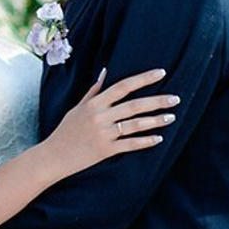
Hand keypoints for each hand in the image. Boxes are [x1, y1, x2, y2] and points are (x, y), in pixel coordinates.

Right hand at [44, 68, 178, 175]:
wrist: (53, 156)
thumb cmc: (65, 131)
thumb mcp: (76, 108)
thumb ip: (93, 91)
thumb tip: (105, 72)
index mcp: (94, 104)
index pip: (122, 86)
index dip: (143, 79)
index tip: (161, 73)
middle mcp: (100, 117)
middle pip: (134, 105)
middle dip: (157, 101)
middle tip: (176, 98)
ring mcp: (103, 134)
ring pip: (135, 125)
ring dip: (156, 120)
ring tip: (171, 117)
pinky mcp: (105, 150)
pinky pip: (130, 144)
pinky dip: (145, 141)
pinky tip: (159, 138)